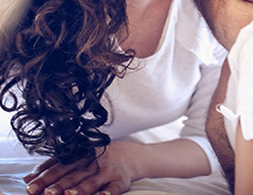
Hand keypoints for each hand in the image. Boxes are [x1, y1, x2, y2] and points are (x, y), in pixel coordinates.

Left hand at [23, 142, 142, 194]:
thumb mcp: (79, 157)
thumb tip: (28, 179)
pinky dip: (108, 193)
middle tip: (46, 193)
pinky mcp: (120, 180)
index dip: (46, 175)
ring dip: (81, 188)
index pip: (60, 165)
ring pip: (92, 181)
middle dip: (59, 184)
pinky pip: (114, 188)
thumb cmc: (98, 158)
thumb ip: (56, 166)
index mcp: (81, 155)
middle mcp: (93, 162)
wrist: (130, 156)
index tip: (30, 186)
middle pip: (74, 174)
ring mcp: (107, 171)